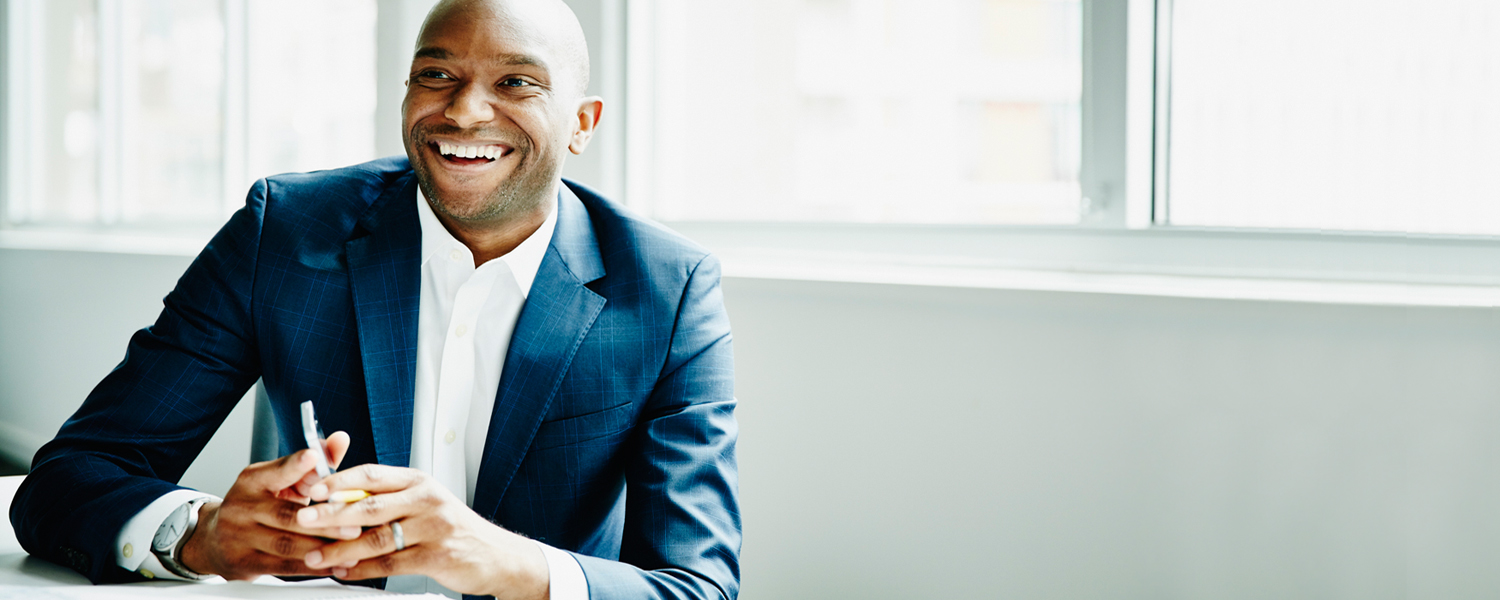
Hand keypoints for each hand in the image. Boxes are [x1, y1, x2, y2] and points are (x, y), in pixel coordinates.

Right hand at [180, 432, 357, 579]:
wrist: (216, 539)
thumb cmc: (260, 505)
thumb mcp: (282, 481)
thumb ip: (313, 465)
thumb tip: (340, 440)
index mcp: (252, 480)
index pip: (276, 471)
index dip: (295, 465)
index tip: (314, 458)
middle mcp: (242, 506)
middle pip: (286, 514)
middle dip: (323, 520)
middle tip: (353, 525)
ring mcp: (239, 536)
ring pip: (286, 543)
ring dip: (321, 546)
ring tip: (350, 547)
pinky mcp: (244, 562)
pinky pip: (282, 566)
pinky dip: (311, 566)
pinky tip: (333, 564)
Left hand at [297, 465, 548, 599]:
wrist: (496, 555)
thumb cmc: (453, 529)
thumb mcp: (424, 503)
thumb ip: (388, 500)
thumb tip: (339, 500)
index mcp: (419, 481)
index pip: (372, 475)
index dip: (339, 480)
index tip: (312, 488)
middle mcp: (427, 499)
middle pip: (370, 505)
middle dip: (331, 513)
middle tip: (303, 519)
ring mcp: (433, 528)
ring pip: (376, 539)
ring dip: (341, 549)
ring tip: (316, 556)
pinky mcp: (437, 556)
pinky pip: (391, 563)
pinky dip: (363, 570)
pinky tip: (345, 572)